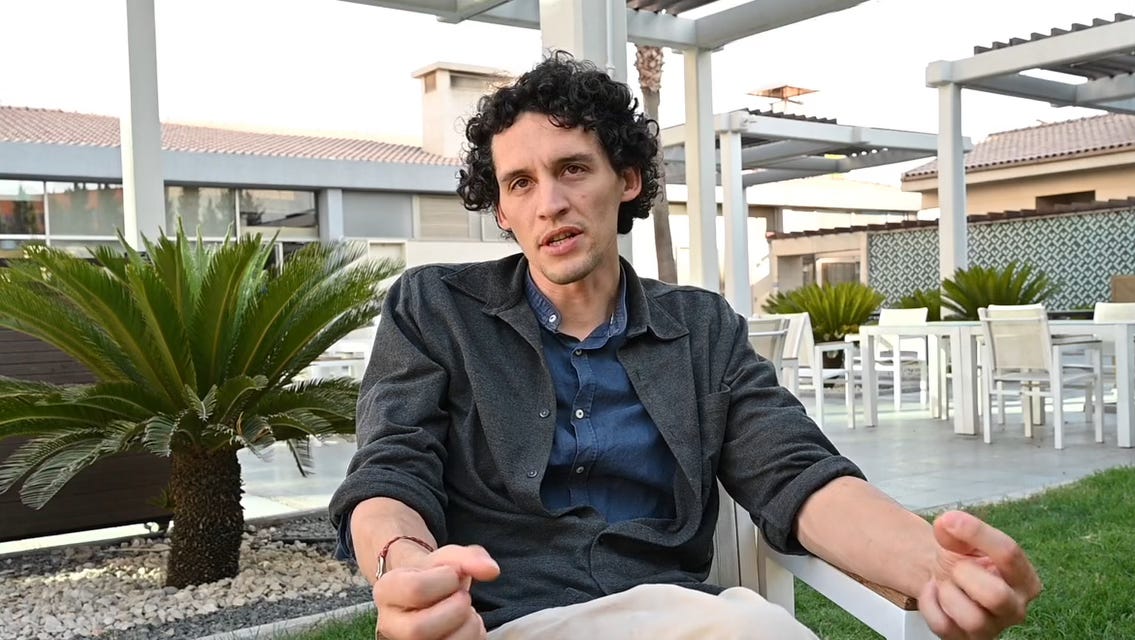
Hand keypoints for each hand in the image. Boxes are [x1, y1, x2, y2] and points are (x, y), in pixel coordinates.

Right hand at [374, 544, 500, 639]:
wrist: (427, 593)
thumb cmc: (435, 574)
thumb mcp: (448, 558)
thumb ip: (469, 558)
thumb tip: (492, 571)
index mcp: (387, 591)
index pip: (416, 589)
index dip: (446, 580)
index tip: (451, 576)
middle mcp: (389, 624)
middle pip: (419, 629)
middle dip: (455, 610)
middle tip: (463, 597)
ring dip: (468, 627)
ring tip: (467, 613)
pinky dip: (474, 638)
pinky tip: (468, 627)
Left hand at [918, 511, 1042, 638]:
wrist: (944, 577)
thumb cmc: (963, 560)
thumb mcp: (965, 540)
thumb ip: (959, 531)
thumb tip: (947, 524)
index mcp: (1025, 579)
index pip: (1009, 554)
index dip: (976, 533)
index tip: (949, 519)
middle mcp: (1015, 608)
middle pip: (996, 596)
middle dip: (966, 574)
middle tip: (957, 567)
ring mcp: (992, 628)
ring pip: (972, 618)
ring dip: (948, 593)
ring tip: (947, 582)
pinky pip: (943, 626)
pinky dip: (930, 604)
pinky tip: (934, 593)